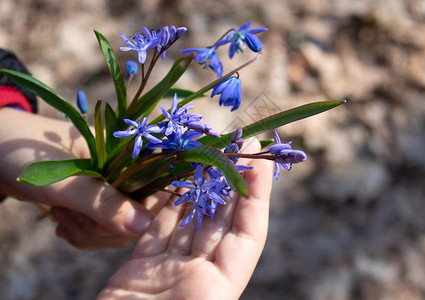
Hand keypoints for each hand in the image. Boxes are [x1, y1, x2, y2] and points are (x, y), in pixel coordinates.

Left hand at [0, 108, 151, 248]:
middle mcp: (123, 170)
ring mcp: (109, 186)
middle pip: (137, 215)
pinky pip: (101, 229)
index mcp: (126, 152)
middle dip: (102, 226)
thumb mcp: (64, 181)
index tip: (104, 219)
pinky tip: (62, 221)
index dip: (139, 212)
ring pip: (118, 226)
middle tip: (70, 214)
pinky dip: (82, 232)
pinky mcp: (94, 201)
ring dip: (88, 231)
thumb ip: (103, 203)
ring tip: (61, 214)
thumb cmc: (25, 153)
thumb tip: (143, 227)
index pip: (155, 188)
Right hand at [98, 141, 273, 299]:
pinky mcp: (141, 270)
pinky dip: (166, 207)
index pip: (247, 234)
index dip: (256, 198)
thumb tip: (223, 250)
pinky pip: (158, 231)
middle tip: (233, 147)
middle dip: (229, 185)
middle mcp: (199, 277)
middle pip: (221, 222)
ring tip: (204, 156)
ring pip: (189, 222)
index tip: (260, 164)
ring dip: (197, 190)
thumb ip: (209, 288)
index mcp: (218, 290)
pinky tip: (172, 183)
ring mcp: (170, 272)